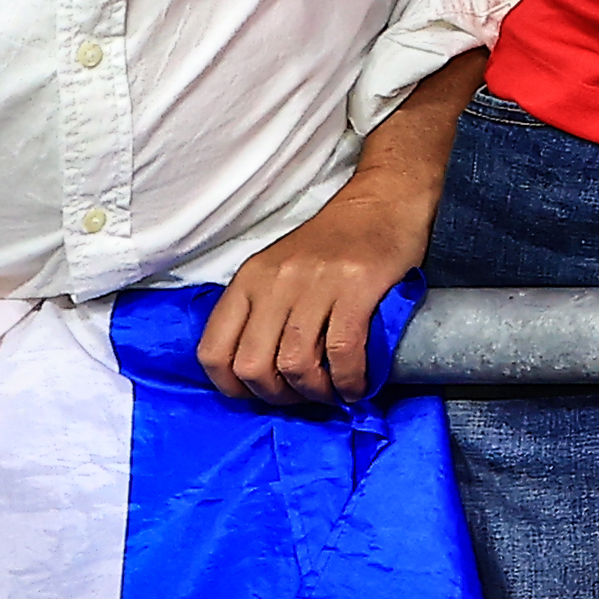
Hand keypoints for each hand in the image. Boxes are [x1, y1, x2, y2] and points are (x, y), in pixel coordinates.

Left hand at [194, 175, 431, 409]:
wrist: (385, 201)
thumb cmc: (335, 242)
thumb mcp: (280, 268)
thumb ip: (263, 311)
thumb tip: (259, 374)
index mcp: (249, 279)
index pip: (213, 351)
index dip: (233, 387)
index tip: (261, 393)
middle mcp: (275, 280)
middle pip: (253, 367)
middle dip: (278, 396)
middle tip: (303, 397)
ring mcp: (315, 282)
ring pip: (295, 364)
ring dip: (315, 392)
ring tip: (333, 393)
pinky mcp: (356, 286)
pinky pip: (341, 351)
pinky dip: (348, 380)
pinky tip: (357, 385)